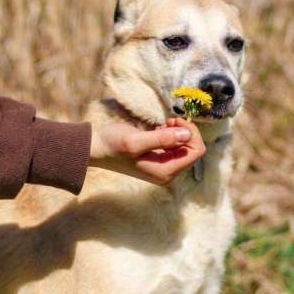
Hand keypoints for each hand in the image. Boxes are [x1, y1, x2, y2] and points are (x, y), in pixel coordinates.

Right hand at [89, 118, 205, 186]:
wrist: (96, 149)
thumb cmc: (113, 145)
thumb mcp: (136, 141)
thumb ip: (163, 139)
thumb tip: (188, 134)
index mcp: (165, 172)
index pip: (196, 152)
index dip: (191, 133)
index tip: (174, 121)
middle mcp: (167, 173)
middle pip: (193, 150)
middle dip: (185, 132)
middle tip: (168, 121)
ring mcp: (163, 167)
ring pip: (185, 147)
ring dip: (178, 132)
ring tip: (161, 125)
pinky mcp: (159, 160)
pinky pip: (175, 147)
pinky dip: (171, 135)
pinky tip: (158, 129)